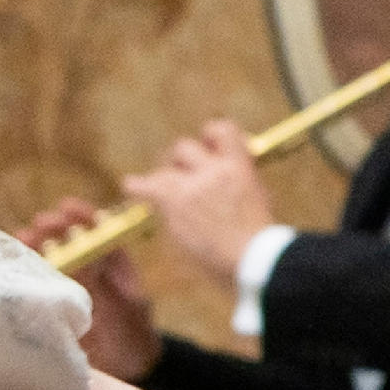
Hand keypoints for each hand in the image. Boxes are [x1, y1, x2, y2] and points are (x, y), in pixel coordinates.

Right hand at [19, 201, 158, 379]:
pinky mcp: (52, 306)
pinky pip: (36, 284)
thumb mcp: (125, 308)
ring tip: (24, 238)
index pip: (95, 230)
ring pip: (48, 258)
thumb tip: (82, 256)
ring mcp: (68, 287)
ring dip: (35, 245)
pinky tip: (13, 265)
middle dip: (53, 228)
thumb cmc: (134, 338)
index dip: (81, 215)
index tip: (66, 207)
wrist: (127, 373)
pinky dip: (24, 272)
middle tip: (42, 224)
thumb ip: (104, 284)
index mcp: (112, 264)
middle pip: (67, 240)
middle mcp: (88, 270)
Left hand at [131, 124, 278, 296]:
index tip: (207, 146)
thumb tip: (229, 171)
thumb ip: (240, 178)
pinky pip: (149, 186)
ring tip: (162, 190)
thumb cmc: (258, 238)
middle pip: (184, 147)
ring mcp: (193, 185)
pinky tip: (131, 185)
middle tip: (182, 176)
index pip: (222, 129)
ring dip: (164, 178)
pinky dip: (137, 186)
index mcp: (239, 165)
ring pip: (165, 168)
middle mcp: (214, 169)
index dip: (210, 136)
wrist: (251, 259)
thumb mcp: (259, 196)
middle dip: (181, 161)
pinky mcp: (176, 203)